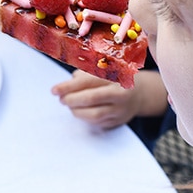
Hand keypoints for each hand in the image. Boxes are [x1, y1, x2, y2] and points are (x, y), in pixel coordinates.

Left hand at [51, 70, 168, 129]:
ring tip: (70, 105)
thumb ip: (84, 74)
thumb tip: (64, 86)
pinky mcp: (118, 122)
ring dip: (76, 111)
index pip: (88, 81)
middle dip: (71, 100)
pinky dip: (84, 117)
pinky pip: (97, 123)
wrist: (138, 94)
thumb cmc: (114, 79)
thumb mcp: (102, 70)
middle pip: (90, 99)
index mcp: (116, 76)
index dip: (68, 86)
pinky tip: (80, 111)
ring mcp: (120, 109)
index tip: (54, 90)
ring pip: (93, 115)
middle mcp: (120, 93)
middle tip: (61, 99)